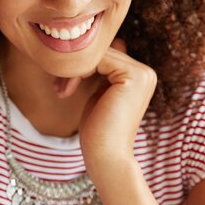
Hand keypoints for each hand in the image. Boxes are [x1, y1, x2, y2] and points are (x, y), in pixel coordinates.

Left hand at [56, 38, 156, 168]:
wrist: (106, 157)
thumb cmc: (98, 132)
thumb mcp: (99, 95)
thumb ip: (101, 73)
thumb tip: (100, 47)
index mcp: (139, 76)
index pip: (103, 56)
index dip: (80, 66)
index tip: (62, 85)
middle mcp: (146, 72)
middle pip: (100, 52)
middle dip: (74, 67)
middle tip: (59, 88)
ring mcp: (143, 73)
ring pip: (97, 54)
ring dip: (73, 70)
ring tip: (62, 90)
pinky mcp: (134, 76)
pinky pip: (98, 59)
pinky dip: (77, 72)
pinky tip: (67, 90)